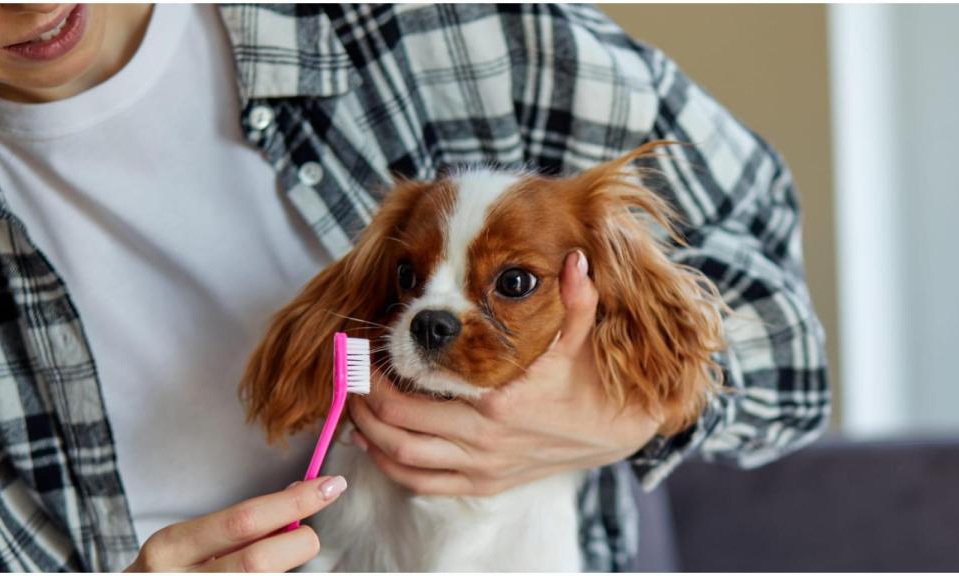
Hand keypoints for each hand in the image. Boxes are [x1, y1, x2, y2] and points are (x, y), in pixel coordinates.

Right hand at [125, 476, 346, 571]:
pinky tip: (271, 573)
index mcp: (171, 547)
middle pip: (259, 562)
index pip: (243, 520)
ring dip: (286, 570)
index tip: (331, 486)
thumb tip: (299, 493)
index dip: (293, 503)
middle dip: (299, 544)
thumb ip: (239, 525)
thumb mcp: (188, 543)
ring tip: (280, 557)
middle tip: (310, 536)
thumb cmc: (169, 573)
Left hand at [348, 251, 659, 496]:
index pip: (413, 390)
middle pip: (395, 424)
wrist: (613, 432)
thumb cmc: (589, 382)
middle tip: (345, 374)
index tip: (358, 350)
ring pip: (402, 458)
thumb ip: (577, 300)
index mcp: (496, 401)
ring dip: (367, 434)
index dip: (376, 372)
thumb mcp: (581, 339)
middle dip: (360, 399)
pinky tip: (373, 445)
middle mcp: (481, 438)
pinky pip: (422, 484)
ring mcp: (481, 466)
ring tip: (350, 406)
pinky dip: (389, 467)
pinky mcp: (484, 485)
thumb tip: (576, 259)